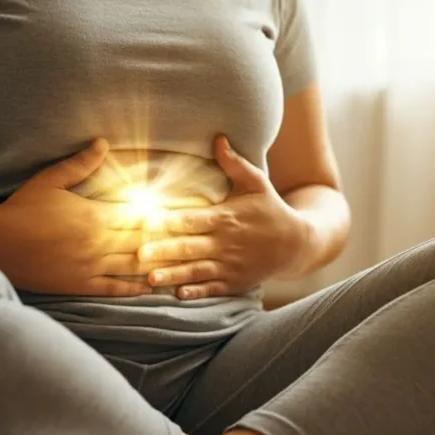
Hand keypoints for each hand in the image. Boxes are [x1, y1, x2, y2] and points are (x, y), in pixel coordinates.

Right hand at [0, 139, 179, 295]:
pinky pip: (115, 289)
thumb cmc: (21, 209)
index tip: (180, 212)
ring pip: (134, 266)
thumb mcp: (50, 181)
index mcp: (94, 215)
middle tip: (191, 238)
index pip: (138, 214)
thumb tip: (103, 143)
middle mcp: (98, 243)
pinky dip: (135, 288)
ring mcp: (91, 266)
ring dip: (159, 264)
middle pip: (143, 240)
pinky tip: (151, 286)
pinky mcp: (81, 285)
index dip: (160, 213)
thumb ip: (80, 164)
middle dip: (167, 239)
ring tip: (180, 263)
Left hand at [138, 136, 309, 299]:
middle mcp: (226, 243)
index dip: (169, 221)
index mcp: (226, 218)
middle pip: (189, 247)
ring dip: (173, 275)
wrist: (296, 244)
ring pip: (196, 271)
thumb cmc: (271, 209)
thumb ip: (235, 164)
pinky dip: (197, 293)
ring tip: (150, 279)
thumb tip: (218, 138)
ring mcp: (230, 266)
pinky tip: (178, 295)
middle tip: (138, 253)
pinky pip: (213, 289)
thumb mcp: (257, 183)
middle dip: (163, 250)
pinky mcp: (235, 283)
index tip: (146, 220)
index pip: (192, 219)